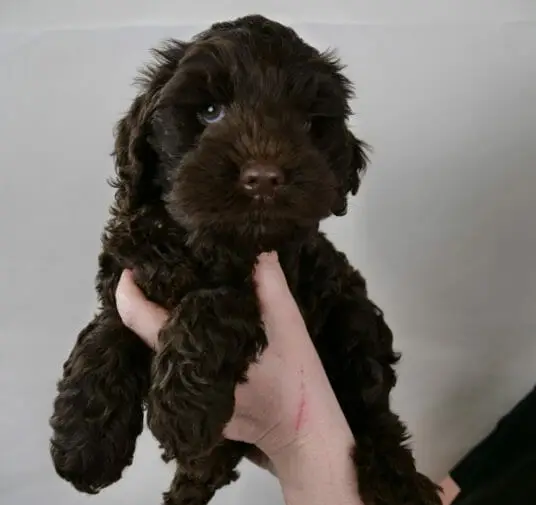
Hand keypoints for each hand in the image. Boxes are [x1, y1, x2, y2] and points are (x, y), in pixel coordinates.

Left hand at [115, 252, 355, 489]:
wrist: (302, 431)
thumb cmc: (295, 375)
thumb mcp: (288, 320)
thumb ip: (268, 279)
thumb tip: (251, 244)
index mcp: (194, 349)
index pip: (140, 318)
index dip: (129, 288)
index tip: (136, 265)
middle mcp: (178, 374)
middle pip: (142, 331)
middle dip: (145, 297)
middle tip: (160, 269)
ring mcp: (182, 395)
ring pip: (157, 347)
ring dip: (161, 319)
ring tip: (178, 290)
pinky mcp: (192, 405)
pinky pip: (172, 362)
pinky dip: (177, 339)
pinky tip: (196, 325)